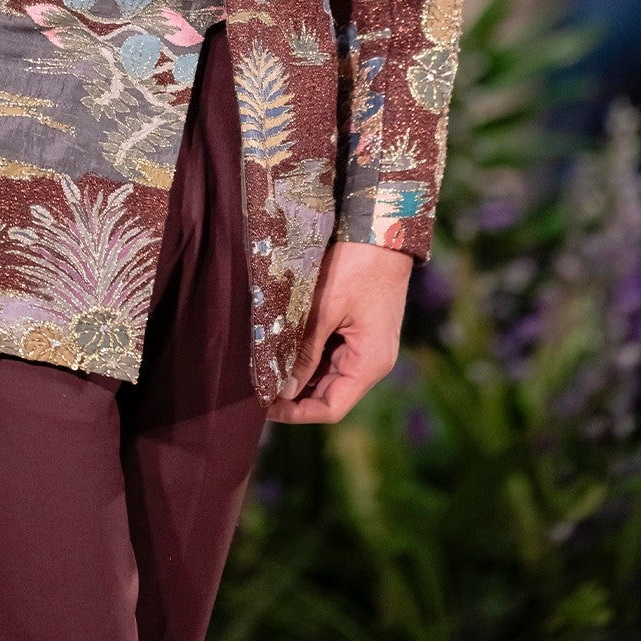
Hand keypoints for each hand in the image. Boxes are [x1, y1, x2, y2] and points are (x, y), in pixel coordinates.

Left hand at [266, 240, 412, 423]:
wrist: (383, 228)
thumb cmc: (357, 266)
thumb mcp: (324, 309)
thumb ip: (304, 351)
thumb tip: (283, 389)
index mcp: (370, 363)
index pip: (331, 407)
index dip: (297, 412)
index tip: (264, 404)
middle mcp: (372, 360)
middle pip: (329, 393)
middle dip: (294, 393)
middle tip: (258, 384)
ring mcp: (367, 345)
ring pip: (328, 373)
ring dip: (300, 372)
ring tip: (267, 366)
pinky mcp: (360, 329)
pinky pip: (331, 352)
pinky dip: (309, 354)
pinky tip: (285, 346)